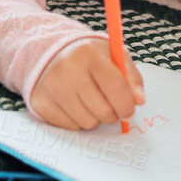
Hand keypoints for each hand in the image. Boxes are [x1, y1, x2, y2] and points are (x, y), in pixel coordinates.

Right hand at [30, 39, 145, 130]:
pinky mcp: (41, 103)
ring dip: (94, 117)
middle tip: (109, 105)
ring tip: (89, 101)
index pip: (115, 86)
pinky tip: (74, 104)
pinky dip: (77, 120)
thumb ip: (131, 76)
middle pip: (103, 110)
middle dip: (112, 113)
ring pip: (88, 122)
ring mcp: (51, 87)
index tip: (129, 111)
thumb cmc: (87, 57)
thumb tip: (138, 100)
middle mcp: (67, 69)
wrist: (51, 54)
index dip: (127, 104)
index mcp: (88, 52)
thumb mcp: (113, 56)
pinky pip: (71, 127)